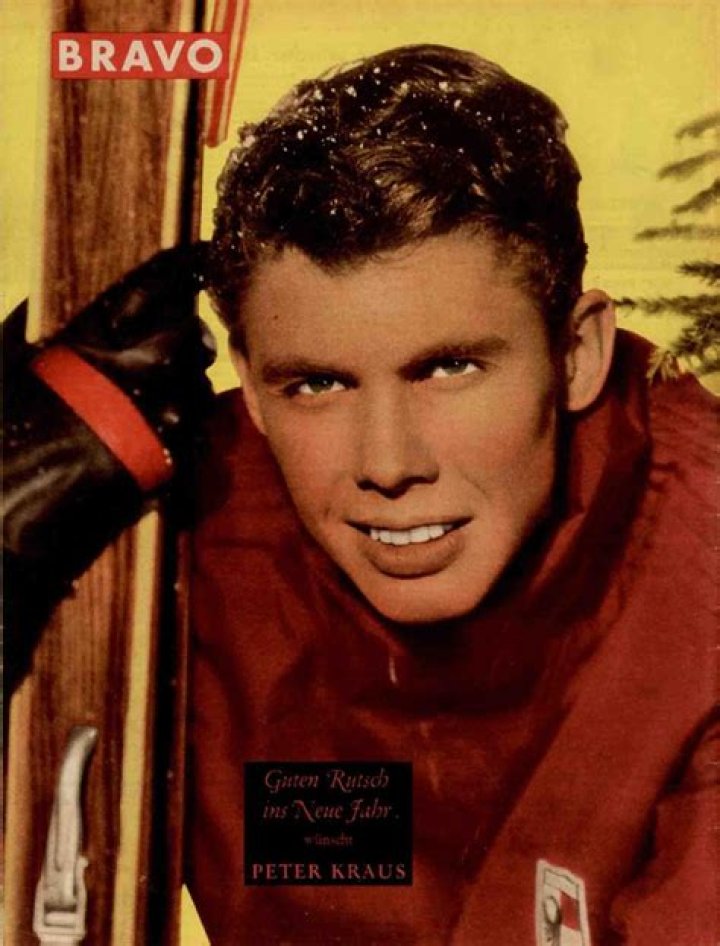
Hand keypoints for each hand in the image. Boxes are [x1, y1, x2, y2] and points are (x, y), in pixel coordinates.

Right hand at [2, 245, 215, 686]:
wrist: (10, 512)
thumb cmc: (6, 439)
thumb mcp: (12, 371)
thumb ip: (31, 333)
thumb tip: (44, 302)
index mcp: (86, 341)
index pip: (147, 288)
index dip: (178, 268)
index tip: (198, 257)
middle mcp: (128, 373)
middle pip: (189, 335)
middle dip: (190, 337)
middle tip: (183, 342)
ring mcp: (153, 418)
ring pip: (197, 386)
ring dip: (186, 386)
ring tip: (160, 398)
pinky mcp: (167, 461)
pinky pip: (195, 434)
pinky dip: (184, 430)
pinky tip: (161, 434)